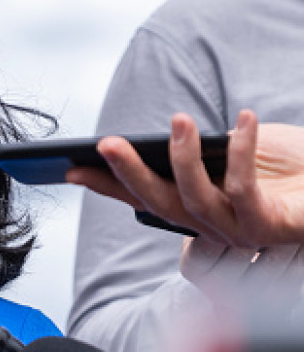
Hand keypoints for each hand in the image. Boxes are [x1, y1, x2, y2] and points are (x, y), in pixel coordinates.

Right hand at [66, 111, 303, 247]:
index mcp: (196, 209)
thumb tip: (169, 135)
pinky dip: (240, 152)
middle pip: (158, 202)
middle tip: (106, 144)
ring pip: (194, 200)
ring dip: (181, 158)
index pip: (140, 198)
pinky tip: (243, 120)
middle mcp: (211, 227)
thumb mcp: (238, 149)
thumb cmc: (295, 165)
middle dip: (129, 173)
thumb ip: (203, 150)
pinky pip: (244, 190)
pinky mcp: (272, 229)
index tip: (70, 168)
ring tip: (178, 120)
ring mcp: (240, 232)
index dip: (105, 184)